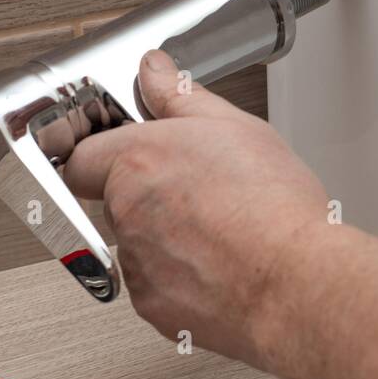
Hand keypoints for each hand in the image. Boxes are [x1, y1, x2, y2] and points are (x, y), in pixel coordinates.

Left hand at [61, 49, 330, 365]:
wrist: (297, 284)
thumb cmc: (274, 210)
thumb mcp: (235, 127)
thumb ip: (180, 96)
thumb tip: (153, 71)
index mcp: (138, 161)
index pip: (81, 157)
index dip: (103, 153)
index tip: (127, 150)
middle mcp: (127, 213)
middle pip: (115, 199)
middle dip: (150, 192)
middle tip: (199, 187)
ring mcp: (137, 265)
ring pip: (138, 243)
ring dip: (167, 234)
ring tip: (221, 226)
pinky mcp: (153, 307)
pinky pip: (155, 284)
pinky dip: (181, 275)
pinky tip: (221, 261)